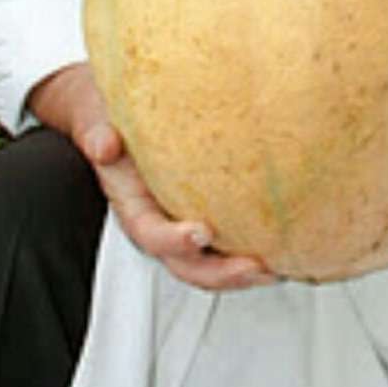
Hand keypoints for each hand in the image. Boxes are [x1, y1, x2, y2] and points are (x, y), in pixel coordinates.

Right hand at [31, 62, 274, 290]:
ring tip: (281, 267)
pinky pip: (231, 234)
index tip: (201, 232)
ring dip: (243, 271)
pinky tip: (289, 243)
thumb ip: (98, 134)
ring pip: (212, 259)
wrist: (112, 114)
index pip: (150, 234)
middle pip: (187, 263)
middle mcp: (161, 220)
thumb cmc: (110, 119)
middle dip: (220, 272)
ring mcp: (184, 219)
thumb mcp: (98, 120)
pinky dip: (255, 244)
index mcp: (134, 205)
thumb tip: (106, 145)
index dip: (173, 240)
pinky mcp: (209, 207)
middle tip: (256, 267)